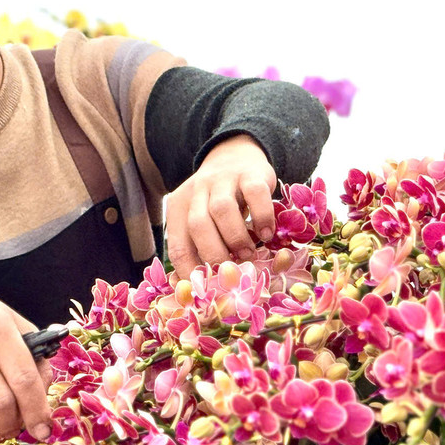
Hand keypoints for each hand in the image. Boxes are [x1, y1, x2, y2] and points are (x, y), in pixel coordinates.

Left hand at [166, 133, 276, 278]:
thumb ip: (200, 247)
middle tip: (231, 271)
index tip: (208, 289)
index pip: (178, 246)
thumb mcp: (202, 219)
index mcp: (179, 207)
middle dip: (215, 254)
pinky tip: (267, 233)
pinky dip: (262, 217)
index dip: (192, 272)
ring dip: (237, 238)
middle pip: (198, 225)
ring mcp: (223, 179)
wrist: (234, 155)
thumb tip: (202, 287)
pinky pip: (255, 194)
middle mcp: (197, 191)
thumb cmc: (217, 201)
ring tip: (248, 254)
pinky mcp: (250, 173)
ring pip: (223, 209)